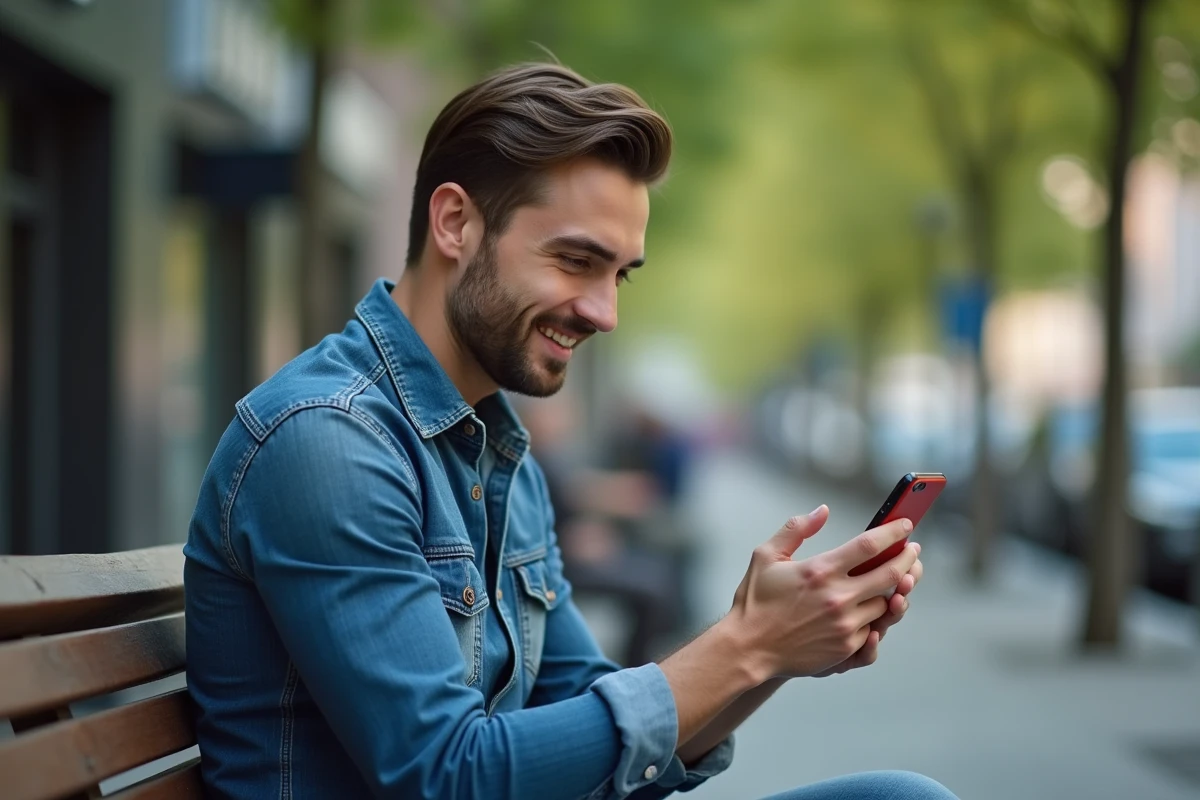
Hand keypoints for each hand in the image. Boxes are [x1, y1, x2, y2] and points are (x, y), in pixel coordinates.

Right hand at [725, 507, 918, 679]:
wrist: (748, 648)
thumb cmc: (755, 601)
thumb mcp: (766, 556)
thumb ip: (796, 529)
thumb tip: (823, 511)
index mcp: (820, 570)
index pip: (869, 545)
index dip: (893, 532)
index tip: (905, 526)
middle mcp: (837, 597)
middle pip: (890, 574)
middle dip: (908, 559)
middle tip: (913, 552)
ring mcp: (844, 625)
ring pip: (886, 605)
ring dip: (893, 592)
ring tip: (897, 581)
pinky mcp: (845, 649)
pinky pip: (874, 632)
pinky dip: (877, 619)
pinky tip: (876, 611)